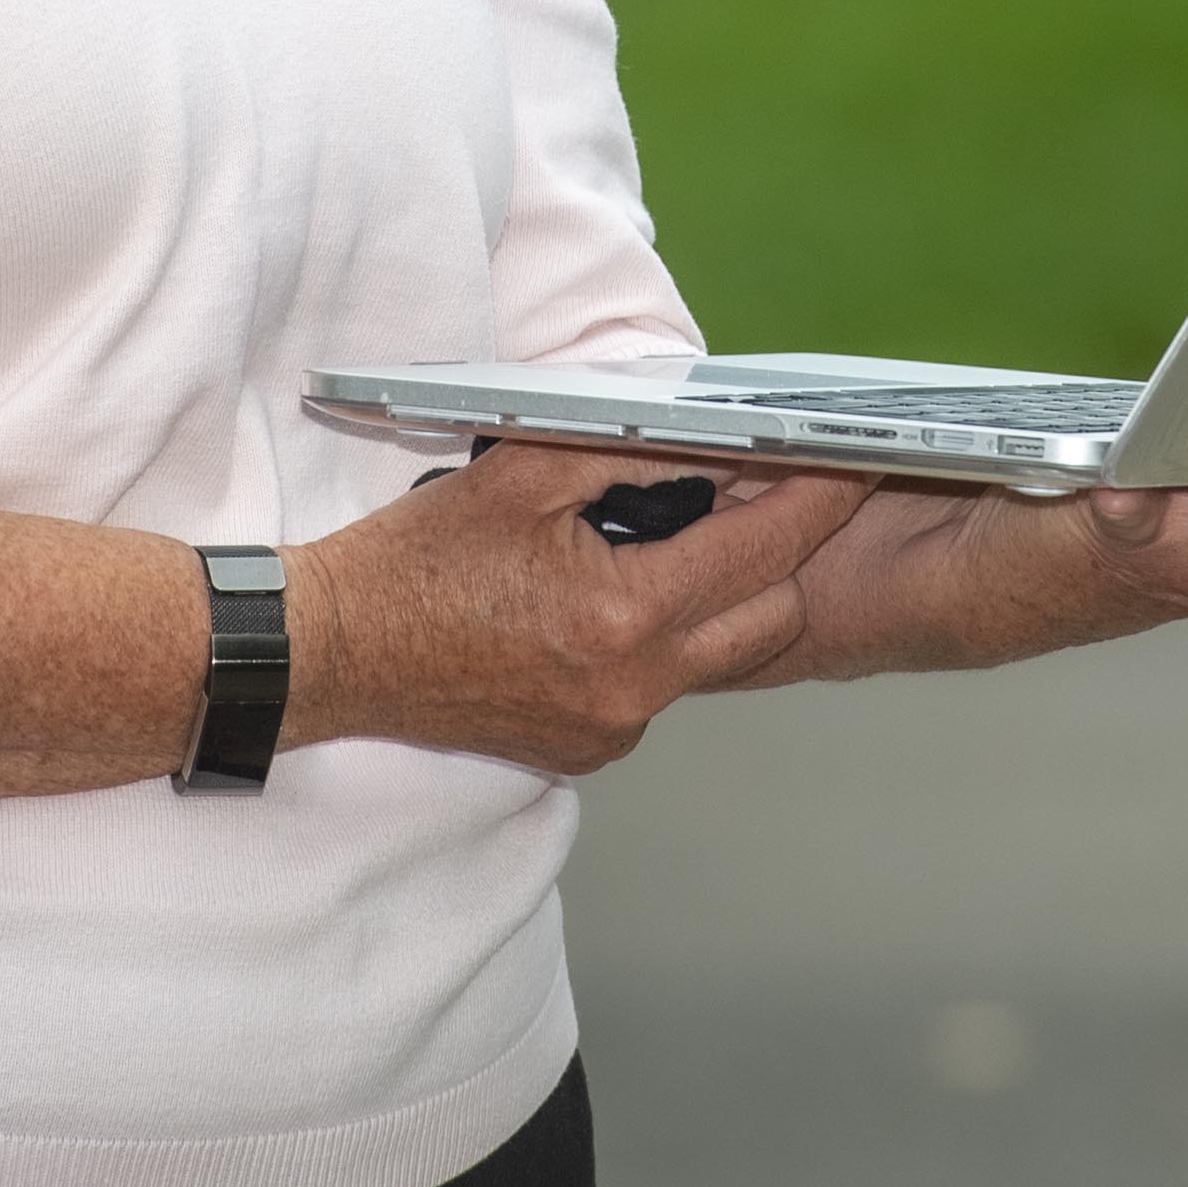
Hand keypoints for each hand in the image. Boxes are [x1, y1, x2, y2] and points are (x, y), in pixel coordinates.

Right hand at [292, 443, 872, 773]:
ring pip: (721, 654)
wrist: (336, 652)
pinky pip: (665, 687)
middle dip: (782, 550)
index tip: (851, 457)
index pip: (764, 551)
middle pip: (771, 615)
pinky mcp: (590, 751)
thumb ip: (629, 446)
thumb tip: (717, 435)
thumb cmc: (414, 561)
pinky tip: (613, 593)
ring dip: (722, 595)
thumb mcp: (521, 470)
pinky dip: (664, 638)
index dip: (819, 495)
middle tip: (759, 487)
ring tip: (679, 533)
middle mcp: (635, 690)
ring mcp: (614, 731)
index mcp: (625, 617)